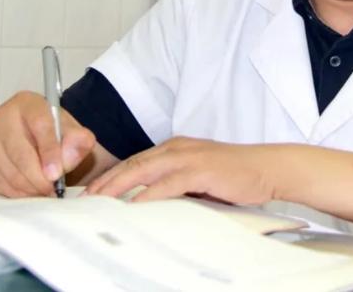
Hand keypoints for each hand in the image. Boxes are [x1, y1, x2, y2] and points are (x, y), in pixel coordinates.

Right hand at [0, 91, 95, 197]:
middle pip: (20, 153)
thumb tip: (67, 158)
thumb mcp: (72, 131)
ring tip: (46, 191)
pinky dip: (18, 194)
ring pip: (9, 172)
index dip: (49, 152)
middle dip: (39, 177)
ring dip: (30, 188)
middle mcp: (3, 118)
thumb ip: (78, 141)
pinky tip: (32, 191)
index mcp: (28, 104)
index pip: (40, 125)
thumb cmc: (53, 132)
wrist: (34, 137)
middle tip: (53, 189)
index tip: (57, 174)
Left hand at [83, 137, 278, 204]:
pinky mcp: (200, 169)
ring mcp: (188, 156)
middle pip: (132, 165)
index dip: (111, 177)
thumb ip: (176, 186)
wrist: (268, 168)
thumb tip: (151, 204)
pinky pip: (167, 183)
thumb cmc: (236, 176)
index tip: (92, 193)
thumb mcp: (199, 178)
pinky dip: (147, 195)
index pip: (135, 162)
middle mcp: (177, 148)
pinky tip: (133, 206)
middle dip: (105, 183)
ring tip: (98, 202)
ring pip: (143, 171)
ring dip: (118, 187)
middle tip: (84, 200)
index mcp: (175, 148)